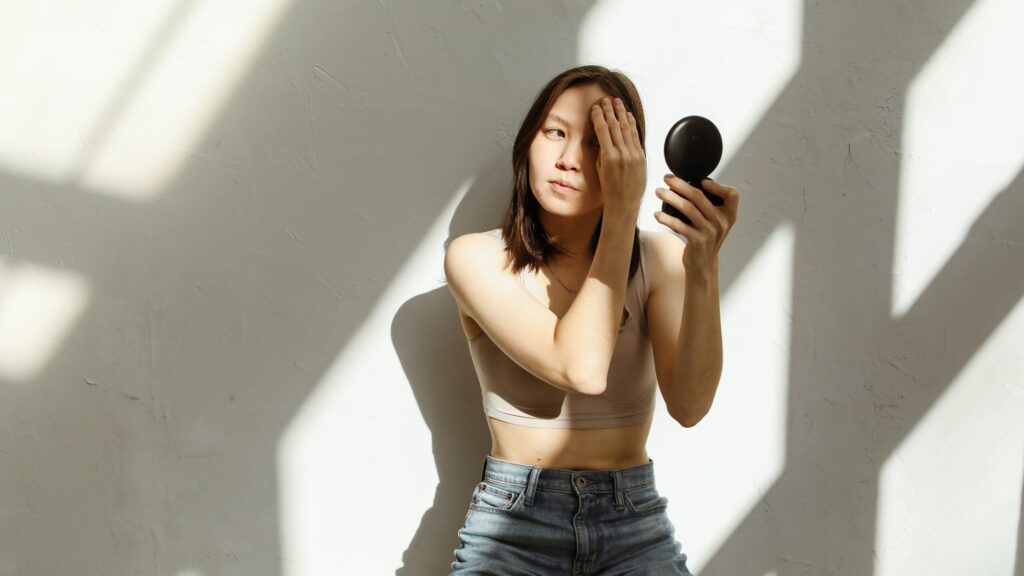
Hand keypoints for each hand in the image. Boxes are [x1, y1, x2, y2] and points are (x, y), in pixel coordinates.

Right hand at [591, 97, 645, 213]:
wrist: (624, 203)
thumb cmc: (610, 189)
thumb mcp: (600, 169)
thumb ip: (603, 152)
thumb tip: (603, 138)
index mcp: (608, 156)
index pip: (602, 130)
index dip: (598, 116)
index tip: (595, 108)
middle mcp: (622, 153)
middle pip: (615, 125)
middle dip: (610, 110)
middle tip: (606, 99)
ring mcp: (633, 154)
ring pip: (626, 128)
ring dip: (621, 113)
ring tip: (617, 102)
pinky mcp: (641, 157)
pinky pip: (636, 136)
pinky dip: (632, 125)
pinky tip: (628, 116)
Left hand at [654, 176, 738, 275]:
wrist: (703, 264)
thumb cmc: (705, 238)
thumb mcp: (715, 222)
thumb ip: (709, 205)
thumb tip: (687, 182)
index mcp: (728, 214)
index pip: (732, 194)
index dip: (717, 186)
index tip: (700, 180)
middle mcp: (721, 222)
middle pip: (699, 197)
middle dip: (680, 184)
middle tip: (667, 178)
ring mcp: (710, 231)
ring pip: (687, 208)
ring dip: (670, 197)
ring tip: (659, 192)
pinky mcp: (697, 241)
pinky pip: (678, 225)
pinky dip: (666, 218)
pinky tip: (657, 214)